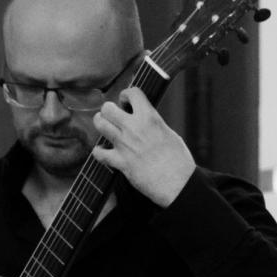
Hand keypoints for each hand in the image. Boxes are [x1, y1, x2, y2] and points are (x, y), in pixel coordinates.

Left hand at [92, 87, 195, 206]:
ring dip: (101, 124)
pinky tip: (103, 151)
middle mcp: (134, 128)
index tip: (126, 101)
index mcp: (150, 118)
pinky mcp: (120, 162)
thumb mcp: (169, 133)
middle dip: (109, 110)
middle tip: (113, 116)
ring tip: (106, 128)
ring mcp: (125, 144)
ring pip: (100, 124)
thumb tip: (145, 120)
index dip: (126, 95)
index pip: (132, 93)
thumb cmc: (178, 160)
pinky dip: (99, 152)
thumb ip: (153, 125)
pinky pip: (99, 153)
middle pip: (108, 108)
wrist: (177, 183)